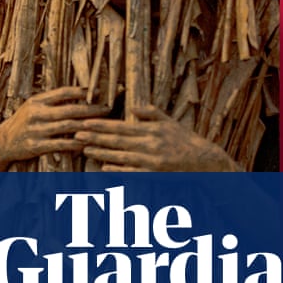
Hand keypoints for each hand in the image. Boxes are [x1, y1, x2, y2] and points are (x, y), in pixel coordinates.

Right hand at [0, 87, 110, 169]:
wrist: (1, 142)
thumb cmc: (23, 123)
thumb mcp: (32, 107)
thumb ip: (51, 101)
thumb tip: (77, 93)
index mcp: (36, 101)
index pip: (62, 92)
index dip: (81, 92)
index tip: (98, 92)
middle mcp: (36, 114)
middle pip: (69, 109)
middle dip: (91, 109)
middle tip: (108, 109)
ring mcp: (36, 130)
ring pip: (68, 127)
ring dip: (87, 126)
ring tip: (102, 126)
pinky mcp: (36, 146)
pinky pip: (60, 144)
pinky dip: (75, 143)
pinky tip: (87, 143)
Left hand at [75, 106, 241, 170]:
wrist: (206, 162)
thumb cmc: (186, 140)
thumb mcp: (170, 122)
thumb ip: (151, 113)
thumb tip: (132, 108)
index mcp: (152, 130)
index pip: (121, 126)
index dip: (101, 125)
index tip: (85, 122)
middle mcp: (150, 144)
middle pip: (117, 140)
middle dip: (95, 137)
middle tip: (76, 134)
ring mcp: (152, 160)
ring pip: (121, 156)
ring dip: (101, 153)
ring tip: (85, 149)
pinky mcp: (155, 174)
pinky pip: (133, 172)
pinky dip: (118, 170)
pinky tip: (104, 167)